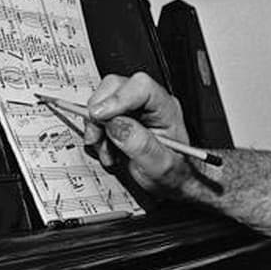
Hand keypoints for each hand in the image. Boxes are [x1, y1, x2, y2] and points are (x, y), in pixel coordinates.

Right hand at [84, 71, 193, 194]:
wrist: (173, 182)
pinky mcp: (121, 116)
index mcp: (167, 110)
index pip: (142, 87)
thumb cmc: (174, 174)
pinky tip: (106, 148)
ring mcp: (135, 108)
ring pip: (103, 100)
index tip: (99, 116)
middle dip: (99, 112)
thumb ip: (140, 145)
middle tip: (97, 137)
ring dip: (96, 126)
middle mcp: (151, 104)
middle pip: (116, 87)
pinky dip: (96, 131)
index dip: (117, 98)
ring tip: (106, 151)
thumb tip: (116, 124)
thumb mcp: (160, 166)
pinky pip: (99, 114)